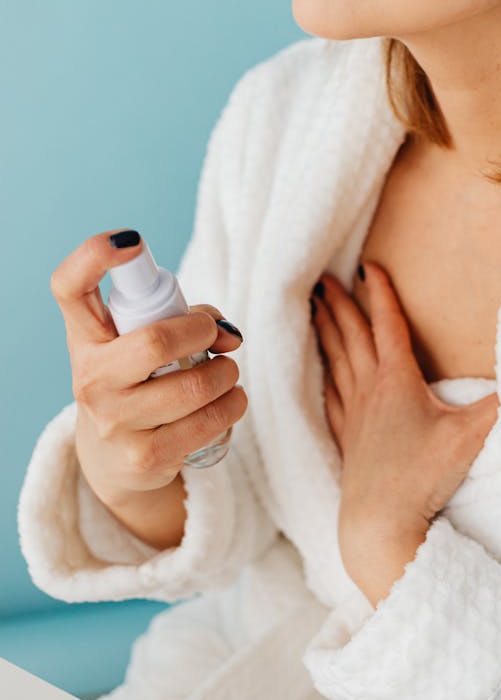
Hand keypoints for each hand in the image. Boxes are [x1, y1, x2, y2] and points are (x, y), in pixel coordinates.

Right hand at [50, 229, 246, 506]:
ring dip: (226, 374)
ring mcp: (114, 422)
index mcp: (85, 338)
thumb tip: (228, 334)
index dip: (94, 256)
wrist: (117, 458)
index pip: (69, 288)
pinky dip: (232, 406)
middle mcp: (91, 379)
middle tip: (215, 336)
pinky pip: (206, 424)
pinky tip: (231, 400)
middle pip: (155, 342)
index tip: (131, 241)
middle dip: (202, 332)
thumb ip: (185, 319)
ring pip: (192, 387)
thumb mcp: (143, 342)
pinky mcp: (144, 458)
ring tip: (227, 372)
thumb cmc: (138, 381)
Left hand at [310, 261, 499, 583]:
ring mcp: (354, 416)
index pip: (388, 325)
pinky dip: (326, 376)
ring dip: (326, 332)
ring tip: (316, 310)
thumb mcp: (471, 438)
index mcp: (397, 381)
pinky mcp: (346, 441)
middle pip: (352, 337)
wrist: (379, 524)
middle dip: (340, 305)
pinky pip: (331, 396)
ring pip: (336, 362)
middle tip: (324, 279)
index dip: (381, 293)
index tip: (367, 265)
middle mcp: (369, 391)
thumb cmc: (422, 478)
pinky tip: (325, 374)